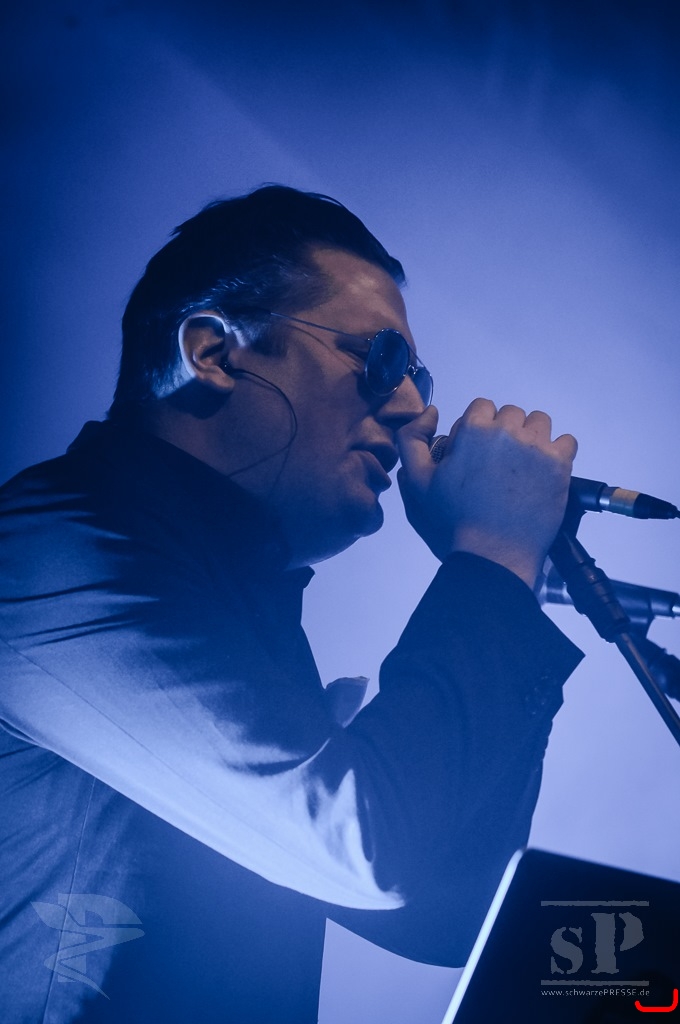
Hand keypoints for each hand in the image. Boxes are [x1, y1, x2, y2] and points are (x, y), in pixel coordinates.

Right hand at [396, 398, 577, 588]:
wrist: (493, 555)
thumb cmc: (454, 521)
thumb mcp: (417, 481)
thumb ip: (411, 439)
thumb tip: (432, 411)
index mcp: (473, 430)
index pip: (482, 407)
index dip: (478, 430)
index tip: (477, 455)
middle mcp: (507, 432)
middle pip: (511, 414)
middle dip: (505, 434)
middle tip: (499, 466)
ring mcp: (536, 447)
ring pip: (539, 423)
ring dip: (532, 439)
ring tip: (523, 468)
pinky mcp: (559, 465)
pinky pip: (567, 441)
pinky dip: (558, 453)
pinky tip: (544, 473)